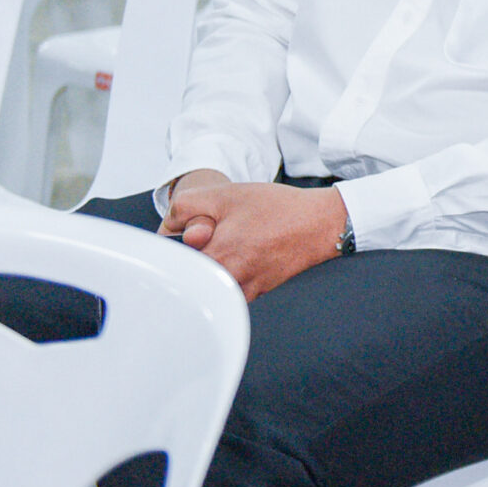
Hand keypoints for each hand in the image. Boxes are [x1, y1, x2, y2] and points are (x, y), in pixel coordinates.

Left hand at [161, 176, 350, 299]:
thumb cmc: (278, 208)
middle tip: (207, 236)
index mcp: (215, 255)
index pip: (173, 262)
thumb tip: (167, 227)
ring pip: (209, 284)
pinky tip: (241, 256)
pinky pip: (229, 290)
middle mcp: (227, 279)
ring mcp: (243, 289)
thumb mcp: (226, 194)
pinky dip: (227, 275)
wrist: (320, 224)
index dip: (173, 246)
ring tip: (226, 246)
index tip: (183, 235)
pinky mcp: (257, 292)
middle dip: (192, 256)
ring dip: (209, 268)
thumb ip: (185, 207)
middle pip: (190, 274)